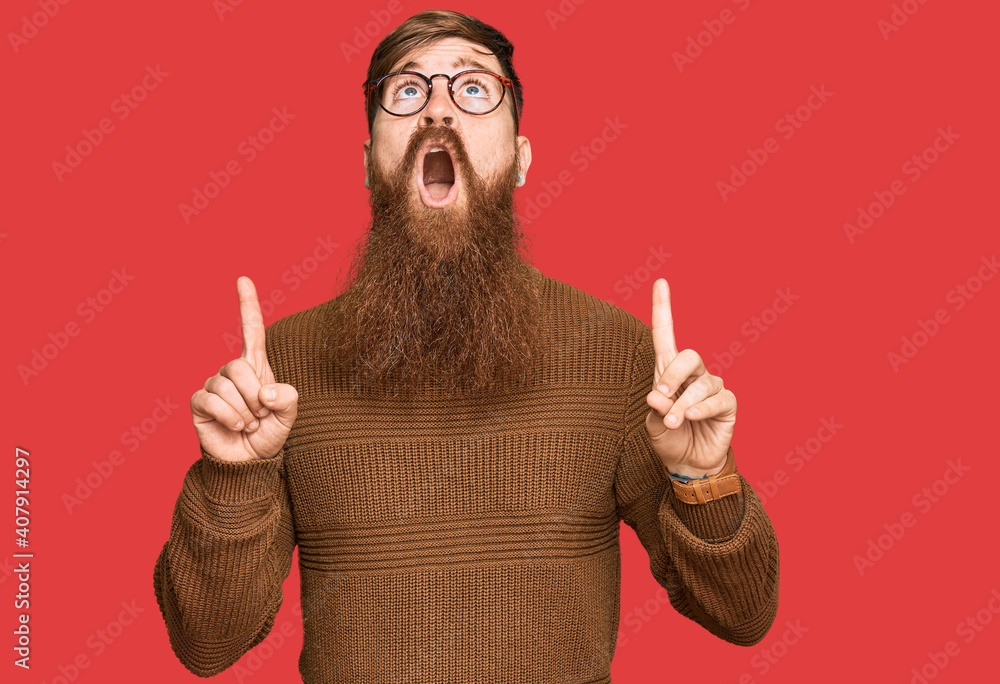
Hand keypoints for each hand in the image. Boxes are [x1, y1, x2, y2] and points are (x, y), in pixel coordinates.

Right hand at [190, 276, 297, 461]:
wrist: (249, 462)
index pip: (252, 330)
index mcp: (257, 367)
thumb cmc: (268, 435)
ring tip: (249, 424)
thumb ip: (288, 399)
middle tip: (260, 416)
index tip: (243, 279)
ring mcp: (213, 384)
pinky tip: (235, 427)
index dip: (248, 304)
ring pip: (227, 386)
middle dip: (256, 396)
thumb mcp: (288, 416)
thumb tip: (265, 390)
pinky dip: (230, 417)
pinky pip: (212, 400)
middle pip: (240, 366)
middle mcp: (232, 371)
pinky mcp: (199, 402)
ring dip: (245, 411)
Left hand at [645, 279, 734, 476]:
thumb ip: (656, 409)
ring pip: (701, 383)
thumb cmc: (668, 439)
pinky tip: (692, 418)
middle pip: (687, 355)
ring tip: (673, 423)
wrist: (687, 464)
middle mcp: (692, 374)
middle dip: (673, 375)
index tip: (660, 282)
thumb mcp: (653, 425)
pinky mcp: (727, 403)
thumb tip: (657, 395)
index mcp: (668, 372)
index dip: (663, 309)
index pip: (665, 336)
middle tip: (662, 399)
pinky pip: (717, 398)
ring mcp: (711, 387)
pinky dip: (701, 409)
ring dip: (683, 405)